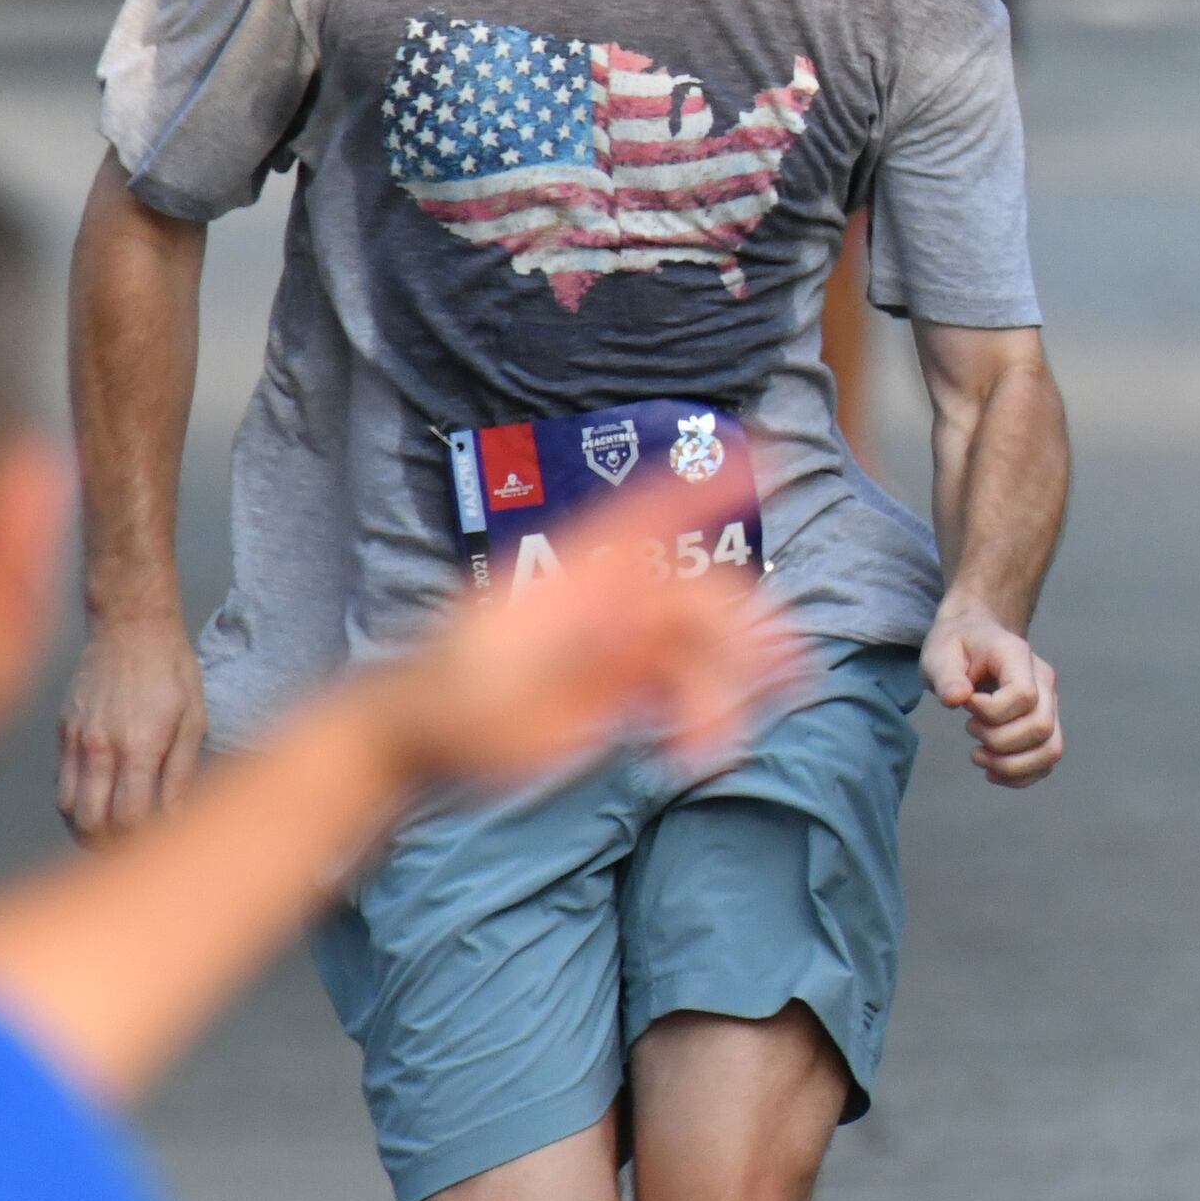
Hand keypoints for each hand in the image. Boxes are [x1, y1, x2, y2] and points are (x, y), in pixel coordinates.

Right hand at [56, 610, 207, 843]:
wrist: (129, 624)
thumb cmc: (172, 669)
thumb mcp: (193, 718)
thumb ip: (181, 773)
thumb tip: (177, 818)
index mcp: (139, 748)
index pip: (130, 821)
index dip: (144, 843)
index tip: (162, 845)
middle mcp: (101, 749)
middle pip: (92, 825)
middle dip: (113, 848)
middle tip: (136, 852)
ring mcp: (76, 741)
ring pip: (68, 810)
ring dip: (88, 832)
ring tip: (114, 838)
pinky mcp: (63, 732)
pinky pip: (60, 784)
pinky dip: (75, 806)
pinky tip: (98, 806)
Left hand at [373, 465, 796, 793]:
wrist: (416, 735)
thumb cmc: (453, 703)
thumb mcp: (515, 686)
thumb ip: (588, 658)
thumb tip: (650, 625)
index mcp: (575, 578)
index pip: (651, 513)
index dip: (708, 485)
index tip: (768, 457)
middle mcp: (602, 598)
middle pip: (695, 597)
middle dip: (742, 635)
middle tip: (783, 677)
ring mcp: (610, 638)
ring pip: (694, 643)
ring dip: (723, 687)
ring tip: (723, 741)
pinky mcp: (613, 678)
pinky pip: (677, 680)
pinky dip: (700, 707)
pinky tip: (701, 743)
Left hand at [922, 602, 1061, 784]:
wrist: (974, 640)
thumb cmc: (957, 646)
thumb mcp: (939, 653)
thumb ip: (945, 675)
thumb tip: (957, 698)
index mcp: (1018, 656)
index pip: (1024, 695)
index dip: (992, 712)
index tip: (966, 704)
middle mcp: (1044, 680)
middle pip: (1041, 726)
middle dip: (999, 741)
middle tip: (970, 728)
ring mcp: (1049, 703)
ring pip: (1051, 749)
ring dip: (1012, 765)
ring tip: (979, 756)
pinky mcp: (1046, 724)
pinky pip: (1046, 761)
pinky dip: (1020, 775)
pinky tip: (992, 770)